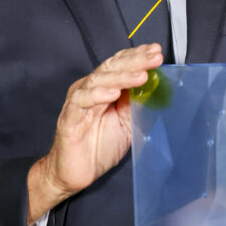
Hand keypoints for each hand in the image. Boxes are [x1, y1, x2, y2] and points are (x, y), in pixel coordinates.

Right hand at [27, 43, 162, 223]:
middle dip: (135, 61)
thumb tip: (155, 88)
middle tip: (154, 57)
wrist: (74, 173)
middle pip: (111, 67)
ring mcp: (78, 102)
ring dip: (121, 76)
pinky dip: (97, 95)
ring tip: (141, 75)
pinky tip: (113, 93)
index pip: (120, 65)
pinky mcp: (69, 118)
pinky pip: (82, 101)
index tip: (156, 51)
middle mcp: (89, 90)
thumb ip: (137, 105)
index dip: (137, 56)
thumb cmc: (98, 147)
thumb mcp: (126, 123)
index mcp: (103, 88)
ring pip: (99, 80)